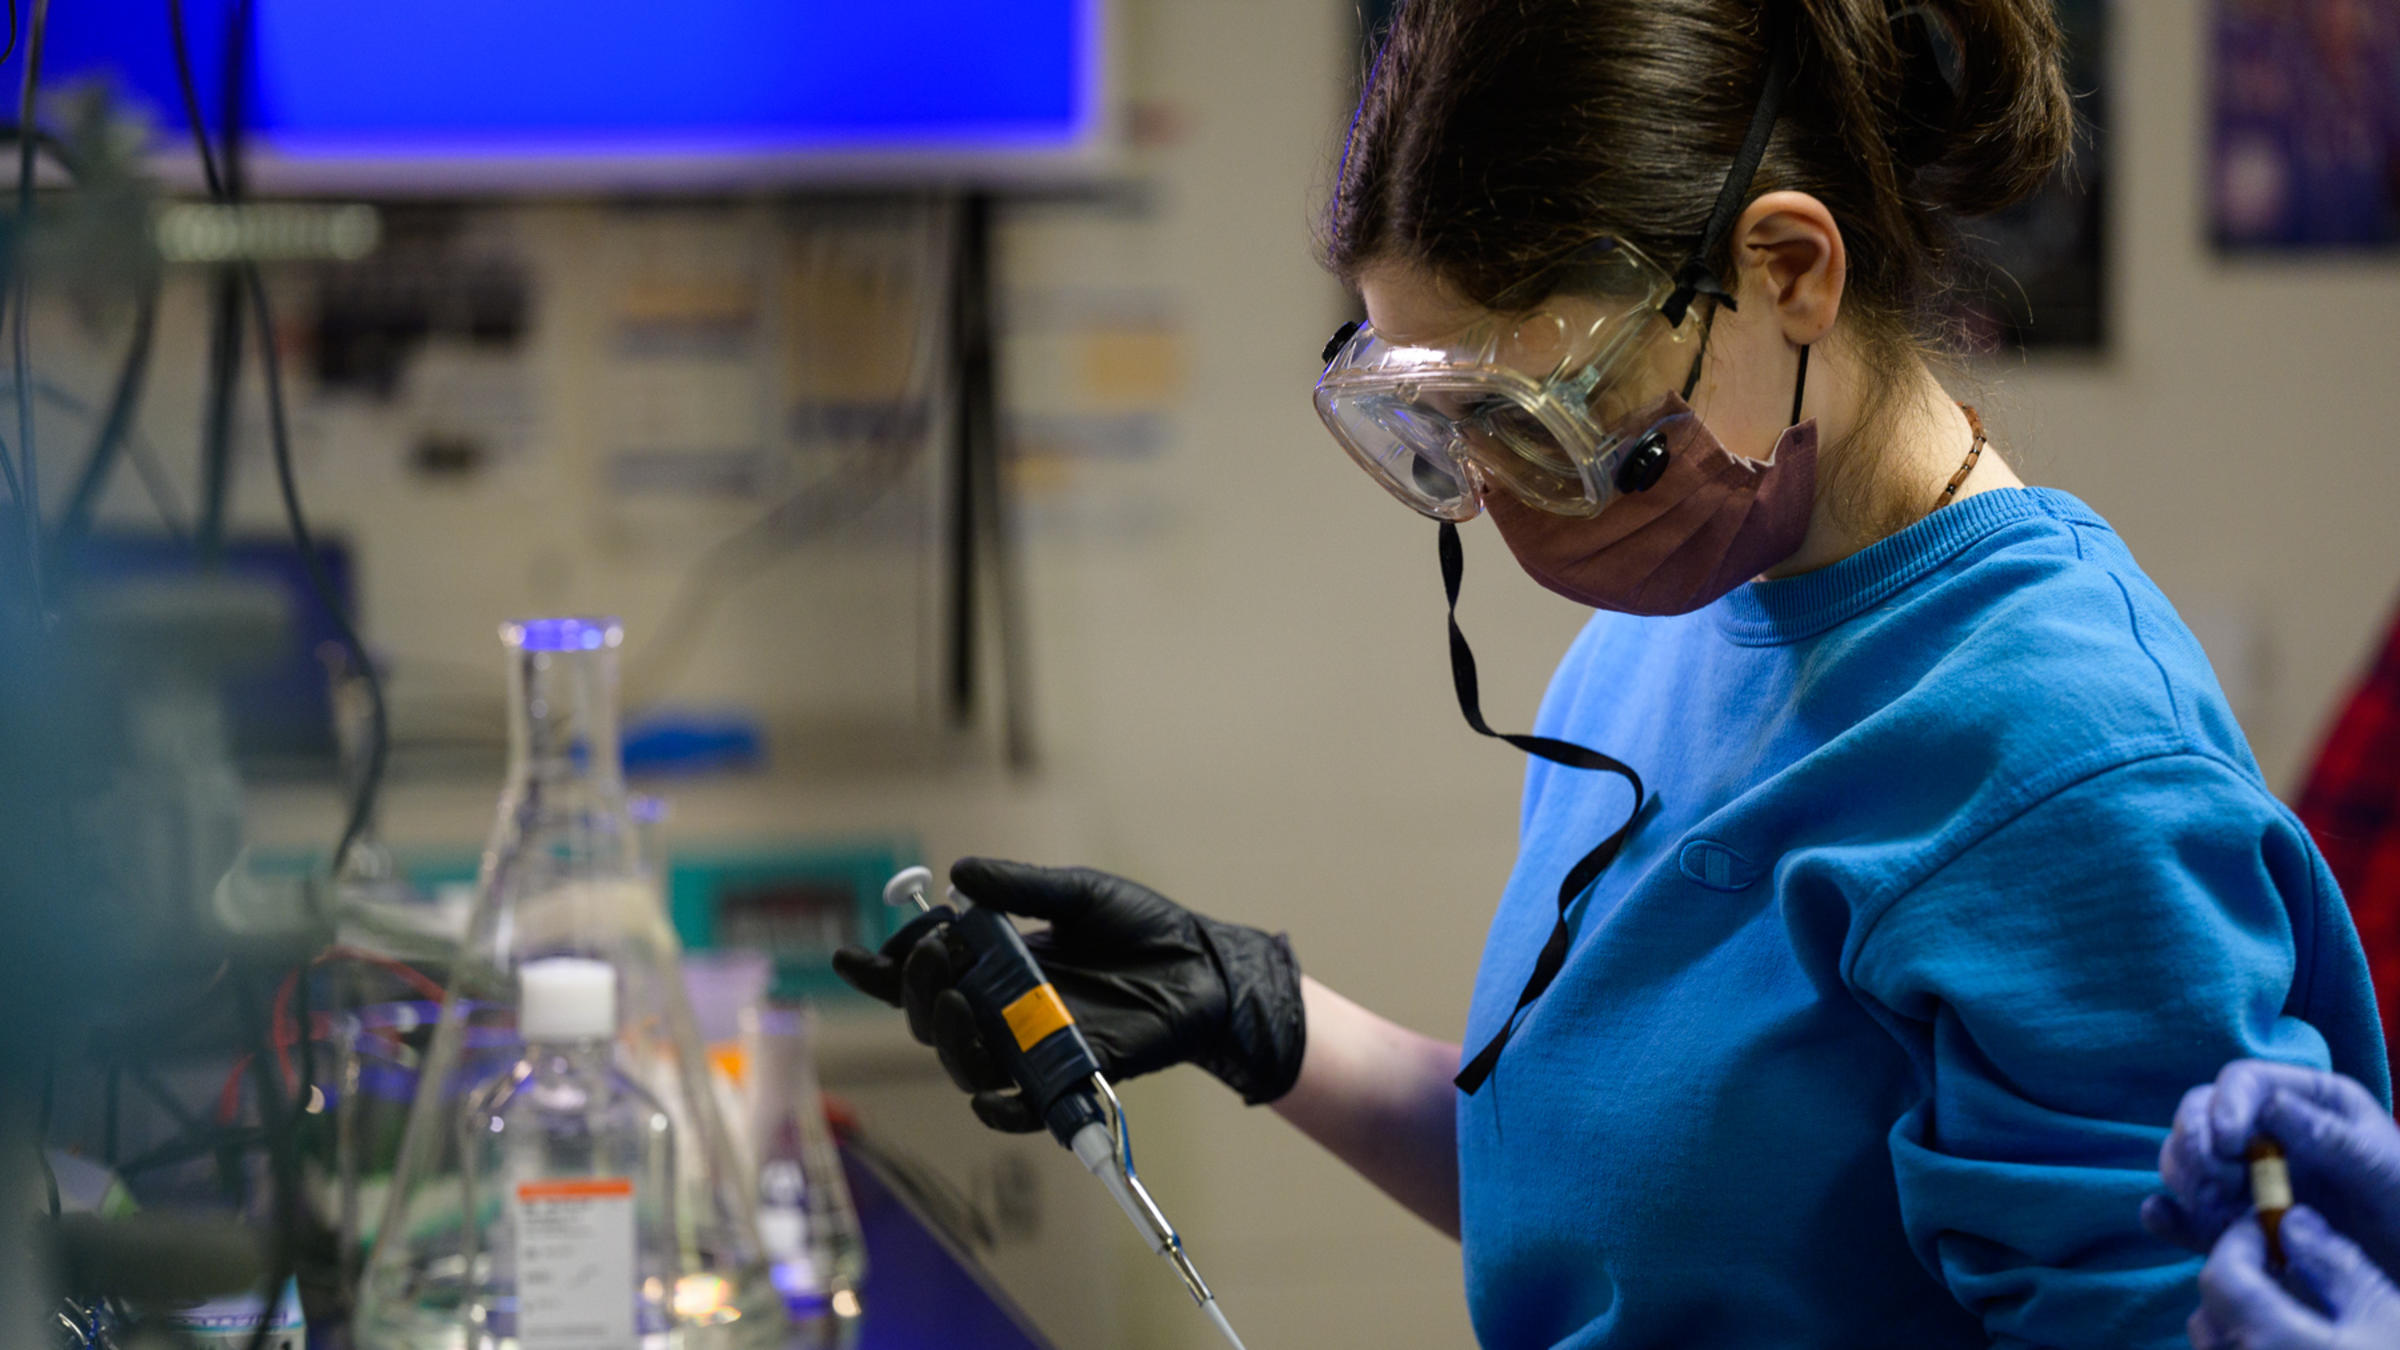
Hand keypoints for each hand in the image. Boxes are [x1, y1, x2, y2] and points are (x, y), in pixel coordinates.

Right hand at [832, 858, 1305, 1131]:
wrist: (1203, 964)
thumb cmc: (1142, 928)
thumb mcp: (1079, 893)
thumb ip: (1021, 888)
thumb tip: (956, 875)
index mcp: (997, 965)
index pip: (924, 974)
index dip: (882, 971)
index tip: (850, 956)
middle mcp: (1005, 1010)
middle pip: (930, 1019)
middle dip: (916, 991)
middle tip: (936, 957)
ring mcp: (1035, 1046)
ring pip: (965, 1064)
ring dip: (947, 1041)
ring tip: (956, 1004)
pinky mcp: (1073, 1074)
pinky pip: (1024, 1111)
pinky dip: (1001, 1110)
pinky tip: (988, 1095)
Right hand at [2144, 1061, 2399, 1279]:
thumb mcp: (2384, 1167)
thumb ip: (2333, 1136)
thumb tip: (2268, 1107)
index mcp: (2306, 1102)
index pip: (2243, 1082)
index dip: (2223, 1104)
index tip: (2226, 1141)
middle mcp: (2266, 1133)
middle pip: (2200, 1116)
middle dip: (2195, 1143)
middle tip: (2215, 1180)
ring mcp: (2245, 1179)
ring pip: (2185, 1161)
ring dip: (2187, 1181)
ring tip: (2218, 1211)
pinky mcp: (2233, 1224)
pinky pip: (2185, 1213)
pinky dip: (2166, 1215)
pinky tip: (2163, 1217)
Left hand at [2188, 1208, 2399, 1349]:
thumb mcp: (2387, 1316)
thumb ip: (2334, 1265)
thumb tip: (2294, 1222)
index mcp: (2271, 1340)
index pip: (2220, 1274)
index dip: (2239, 1242)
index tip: (2272, 1229)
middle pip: (2209, 1310)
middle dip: (2237, 1279)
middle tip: (2282, 1267)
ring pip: (2214, 1343)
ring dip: (2237, 1318)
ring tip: (2288, 1310)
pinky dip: (2245, 1345)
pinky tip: (2289, 1343)